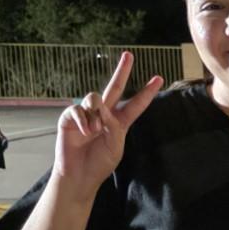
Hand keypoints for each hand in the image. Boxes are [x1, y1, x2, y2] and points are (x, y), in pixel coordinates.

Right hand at [53, 52, 162, 198]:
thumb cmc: (99, 164)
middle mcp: (103, 114)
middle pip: (114, 87)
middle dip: (122, 71)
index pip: (135, 104)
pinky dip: (83, 121)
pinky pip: (78, 109)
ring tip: (94, 132)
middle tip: (129, 54)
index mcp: (119, 123)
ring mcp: (86, 114)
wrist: (79, 174)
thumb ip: (113, 126)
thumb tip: (101, 107)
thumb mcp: (115, 146)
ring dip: (96, 115)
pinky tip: (85, 133)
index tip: (158, 78)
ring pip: (94, 97)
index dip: (147, 92)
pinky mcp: (70, 118)